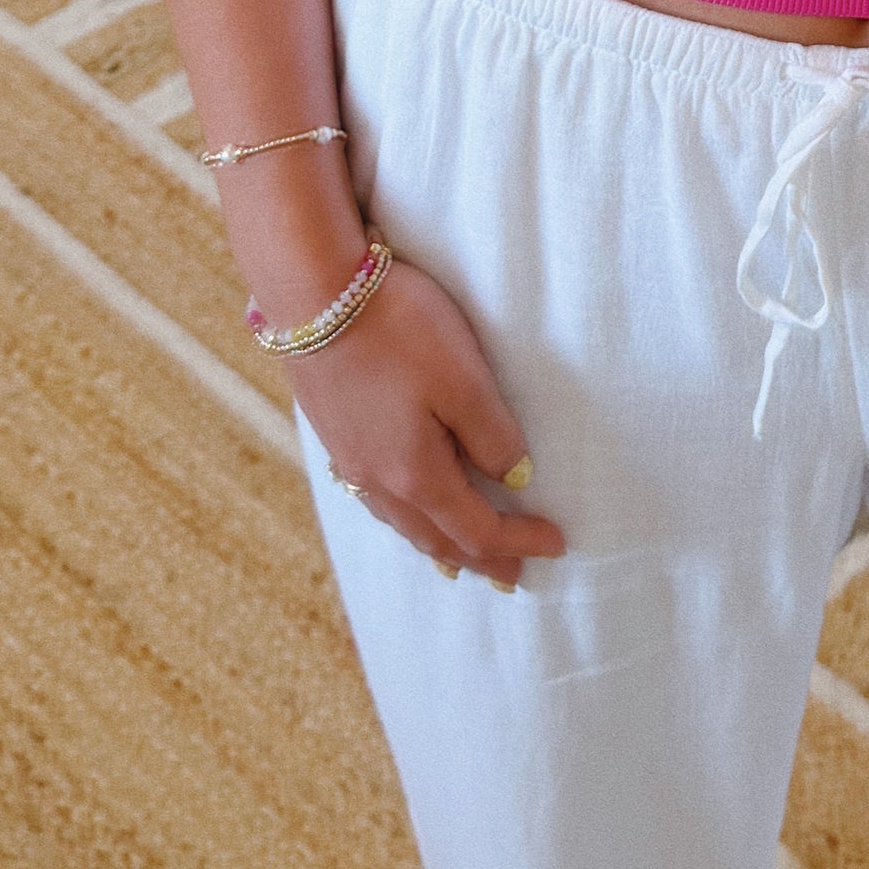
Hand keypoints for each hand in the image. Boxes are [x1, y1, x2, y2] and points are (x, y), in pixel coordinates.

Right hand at [285, 253, 568, 587]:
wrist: (312, 291)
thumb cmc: (398, 329)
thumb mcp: (464, 379)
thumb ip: (492, 435)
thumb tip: (513, 479)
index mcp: (416, 473)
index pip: (476, 528)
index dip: (519, 541)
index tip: (556, 545)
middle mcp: (377, 479)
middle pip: (436, 537)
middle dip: (478, 558)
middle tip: (511, 576)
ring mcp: (350, 458)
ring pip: (402, 521)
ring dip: (438, 543)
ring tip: (459, 556)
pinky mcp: (334, 432)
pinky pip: (376, 498)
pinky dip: (404, 516)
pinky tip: (404, 505)